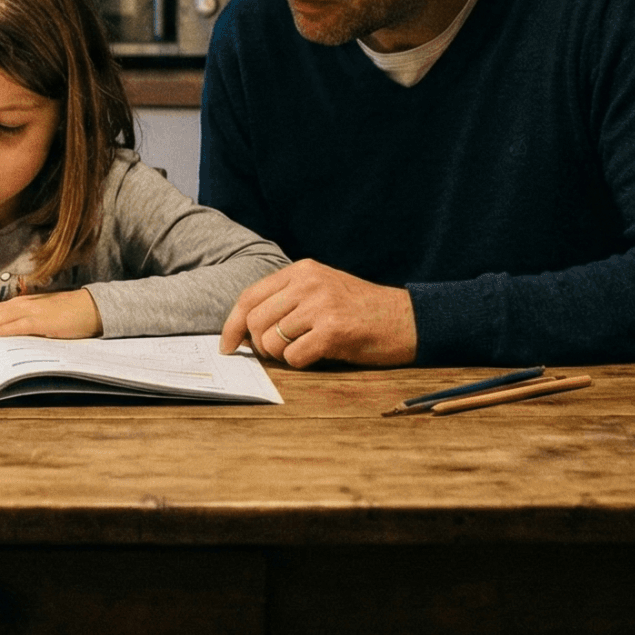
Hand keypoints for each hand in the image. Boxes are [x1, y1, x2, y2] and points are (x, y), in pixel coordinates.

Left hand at [0, 289, 103, 341]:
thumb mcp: (35, 320)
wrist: (88, 308)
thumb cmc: (62, 316)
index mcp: (16, 306)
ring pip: (0, 319)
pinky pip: (24, 325)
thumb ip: (17, 326)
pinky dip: (11, 328)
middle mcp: (19, 306)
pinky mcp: (44, 320)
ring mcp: (31, 312)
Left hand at [220, 260, 415, 367]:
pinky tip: (319, 356)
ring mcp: (321, 306)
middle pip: (255, 321)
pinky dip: (300, 364)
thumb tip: (244, 331)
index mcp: (302, 270)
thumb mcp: (323, 290)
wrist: (408, 319)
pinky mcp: (333, 331)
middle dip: (259, 345)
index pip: (250, 296)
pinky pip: (293, 357)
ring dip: (281, 356)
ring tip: (305, 351)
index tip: (227, 346)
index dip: (232, 325)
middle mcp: (309, 283)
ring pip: (270, 341)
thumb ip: (287, 301)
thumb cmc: (362, 311)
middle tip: (278, 353)